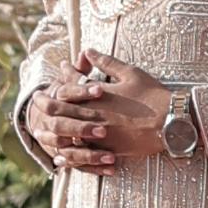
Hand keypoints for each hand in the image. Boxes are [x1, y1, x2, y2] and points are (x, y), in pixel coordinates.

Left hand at [40, 55, 180, 172]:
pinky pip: (84, 155)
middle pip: (63, 112)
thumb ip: (107, 62)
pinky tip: (61, 157)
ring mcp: (101, 134)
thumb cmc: (153, 95)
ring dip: (53, 133)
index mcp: (100, 95)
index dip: (61, 80)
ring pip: (69, 135)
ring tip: (41, 133)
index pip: (71, 86)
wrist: (172, 122)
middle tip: (35, 102)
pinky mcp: (109, 150)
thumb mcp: (131, 73)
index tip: (54, 75)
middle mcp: (96, 115)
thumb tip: (87, 50)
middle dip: (46, 106)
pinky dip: (70, 156)